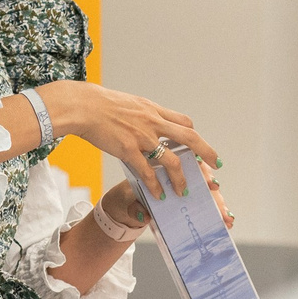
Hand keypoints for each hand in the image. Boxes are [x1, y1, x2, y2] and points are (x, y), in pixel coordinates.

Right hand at [34, 81, 219, 199]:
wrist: (83, 106)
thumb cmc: (99, 103)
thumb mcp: (128, 103)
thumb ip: (140, 114)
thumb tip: (143, 119)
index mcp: (153, 111)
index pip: (183, 122)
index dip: (194, 135)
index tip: (198, 146)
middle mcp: (153, 123)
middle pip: (189, 139)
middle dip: (205, 153)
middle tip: (214, 165)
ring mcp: (142, 137)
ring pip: (171, 161)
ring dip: (180, 179)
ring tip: (183, 191)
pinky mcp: (128, 150)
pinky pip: (147, 172)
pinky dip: (155, 185)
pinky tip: (159, 194)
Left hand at [104, 166, 233, 229]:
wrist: (124, 203)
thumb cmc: (128, 197)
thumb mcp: (127, 201)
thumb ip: (135, 208)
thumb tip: (144, 216)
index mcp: (162, 167)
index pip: (188, 165)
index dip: (201, 174)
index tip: (210, 184)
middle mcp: (178, 173)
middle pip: (202, 178)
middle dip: (214, 194)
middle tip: (222, 207)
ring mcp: (184, 184)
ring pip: (206, 191)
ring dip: (219, 203)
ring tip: (227, 218)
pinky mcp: (187, 196)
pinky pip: (204, 201)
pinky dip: (216, 210)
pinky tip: (226, 220)